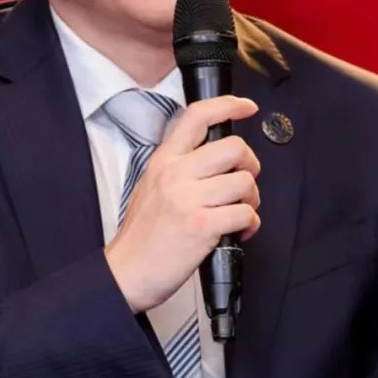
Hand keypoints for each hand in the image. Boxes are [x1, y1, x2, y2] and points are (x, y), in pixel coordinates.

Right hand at [105, 96, 260, 313]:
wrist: (126, 272)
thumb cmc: (142, 236)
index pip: (197, 117)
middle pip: (234, 148)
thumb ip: (179, 167)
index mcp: (164, 161)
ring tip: (237, 213)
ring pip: (245, 182)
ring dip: (251, 200)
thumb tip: (217, 158)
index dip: (228, 105)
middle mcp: (175, 174)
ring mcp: (188, 199)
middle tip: (242, 182)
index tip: (247, 107)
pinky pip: (245, 214)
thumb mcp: (151, 186)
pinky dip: (249, 225)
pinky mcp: (201, 226)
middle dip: (250, 165)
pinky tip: (237, 232)